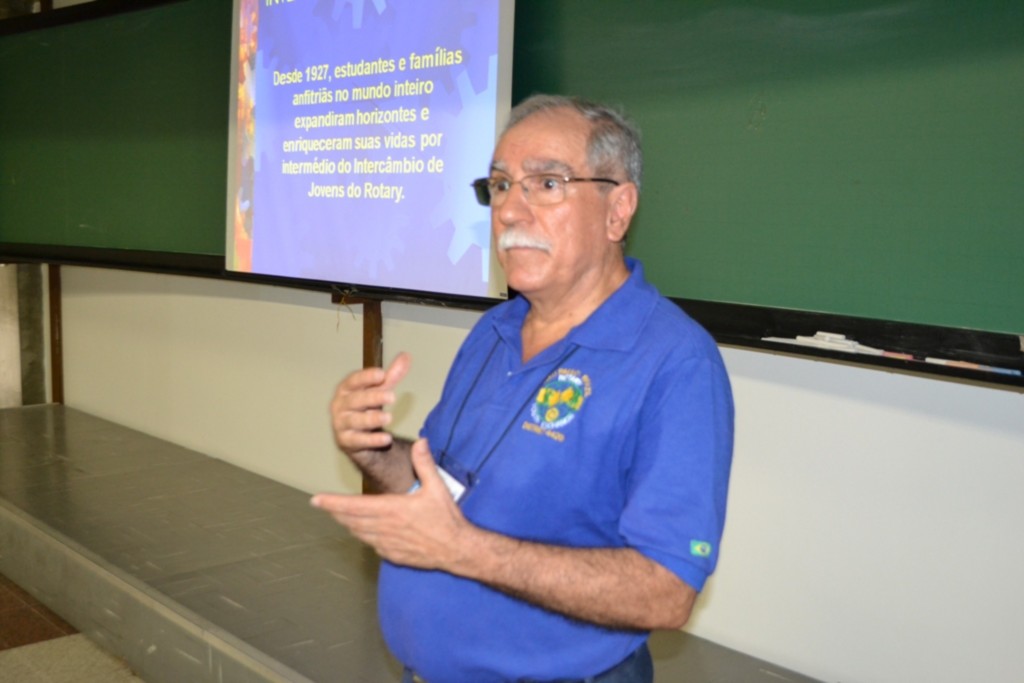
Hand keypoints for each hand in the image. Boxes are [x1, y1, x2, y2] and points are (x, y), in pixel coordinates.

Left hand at [311, 439, 470, 569]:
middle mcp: (385, 528)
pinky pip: (370, 544)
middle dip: (335, 512)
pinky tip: (364, 530)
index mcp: (392, 509)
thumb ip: (425, 464)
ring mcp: (387, 544)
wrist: (456, 549)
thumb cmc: (447, 519)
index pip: (354, 506)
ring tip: (339, 515)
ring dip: (347, 523)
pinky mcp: (392, 554)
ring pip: (358, 533)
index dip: (332, 503)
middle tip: (323, 505)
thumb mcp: (437, 488)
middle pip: (350, 520)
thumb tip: (420, 442)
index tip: (316, 499)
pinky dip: (363, 535)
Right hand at [330, 352, 410, 456]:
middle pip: (355, 400)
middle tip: (391, 396)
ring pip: (355, 420)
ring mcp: (341, 424)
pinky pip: (358, 441)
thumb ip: (391, 375)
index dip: (366, 377)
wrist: (356, 436)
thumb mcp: (379, 390)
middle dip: (372, 397)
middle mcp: (340, 405)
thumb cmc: (366, 407)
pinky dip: (372, 440)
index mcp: (346, 389)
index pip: (354, 381)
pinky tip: (386, 439)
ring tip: (388, 417)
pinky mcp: (346, 441)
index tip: (381, 374)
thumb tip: (406, 355)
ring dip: (372, 419)